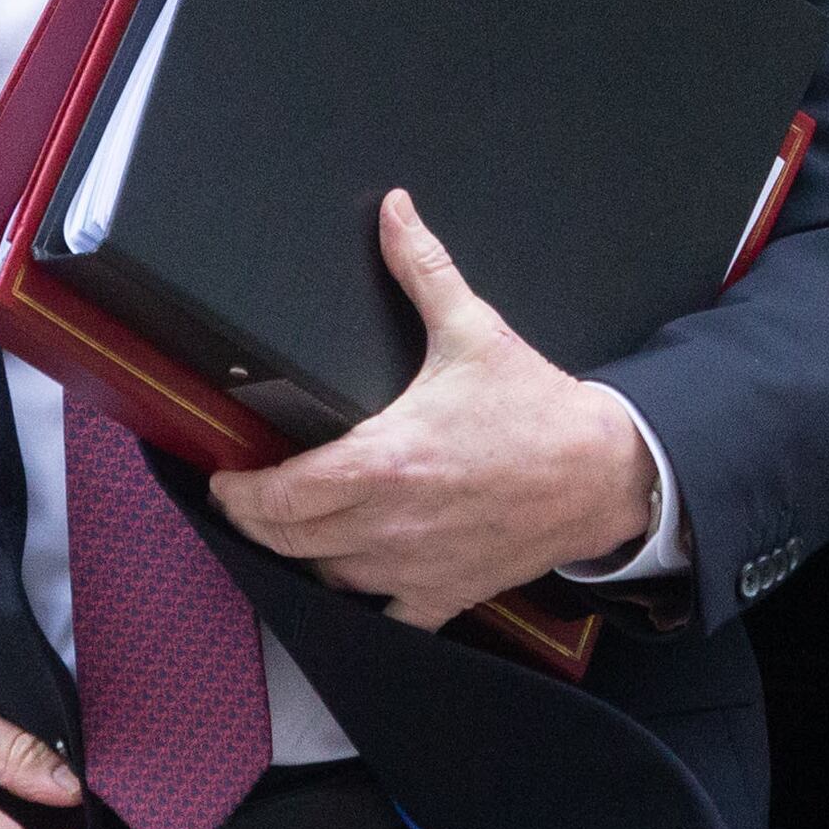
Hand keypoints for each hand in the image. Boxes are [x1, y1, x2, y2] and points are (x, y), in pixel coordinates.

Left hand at [208, 188, 659, 626]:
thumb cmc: (537, 408)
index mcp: (383, 460)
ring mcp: (413, 565)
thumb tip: (394, 211)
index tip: (225, 480)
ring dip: (302, 555)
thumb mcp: (474, 330)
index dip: (239, 493)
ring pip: (325, 578)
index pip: (280, 496)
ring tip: (294, 527)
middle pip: (288, 540)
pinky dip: (360, 600)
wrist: (604, 471)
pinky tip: (353, 575)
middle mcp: (388, 522)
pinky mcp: (443, 593)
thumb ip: (422, 270)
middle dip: (256, 522)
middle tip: (244, 501)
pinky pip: (382, 617)